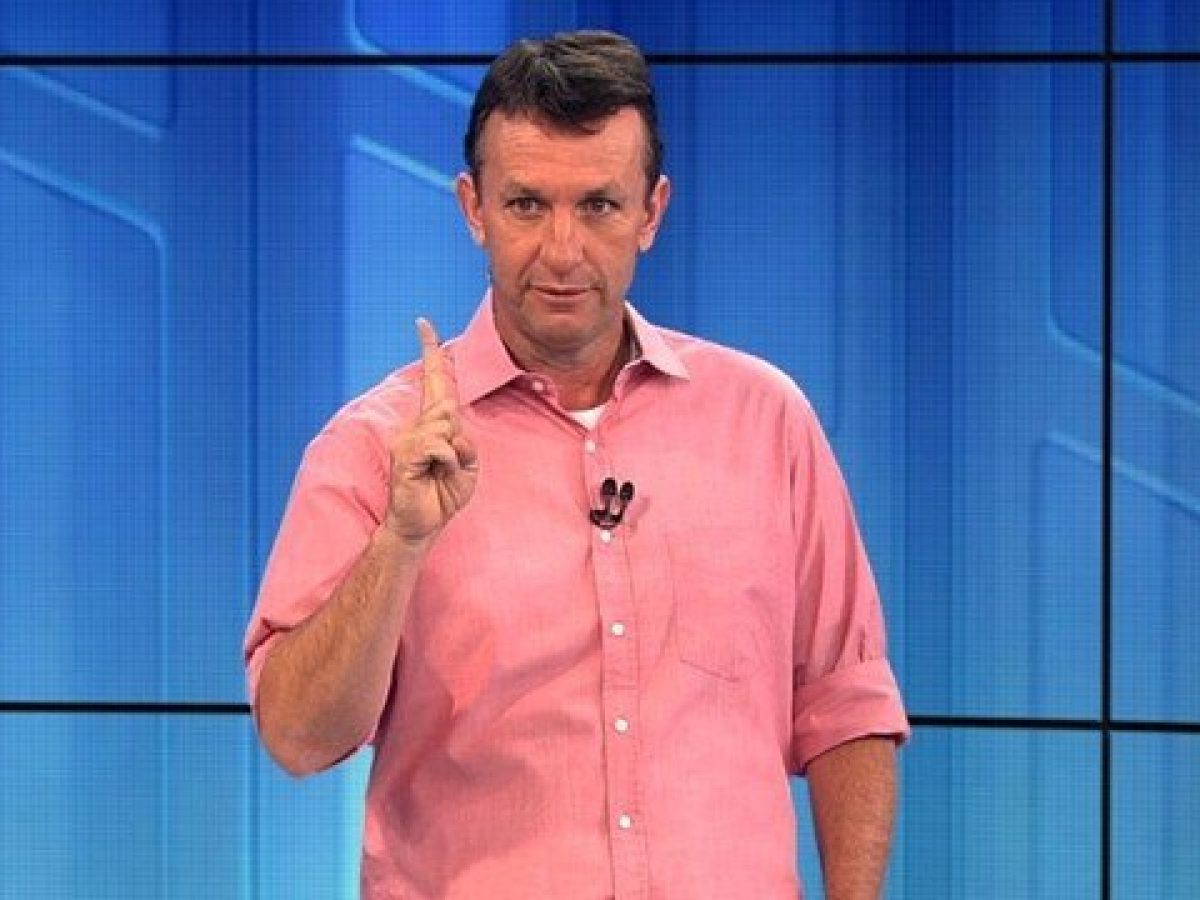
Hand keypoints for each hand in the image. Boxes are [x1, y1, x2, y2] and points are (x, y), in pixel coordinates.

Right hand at [383, 318, 478, 544]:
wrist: (422, 524)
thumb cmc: (443, 495)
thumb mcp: (467, 467)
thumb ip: (464, 442)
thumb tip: (448, 424)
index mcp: (430, 426)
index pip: (433, 382)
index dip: (430, 352)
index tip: (423, 323)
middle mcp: (415, 427)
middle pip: (447, 407)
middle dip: (458, 438)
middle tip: (449, 466)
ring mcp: (406, 439)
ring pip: (445, 426)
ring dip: (455, 454)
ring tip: (442, 474)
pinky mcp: (404, 455)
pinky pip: (439, 445)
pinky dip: (448, 462)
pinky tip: (436, 476)